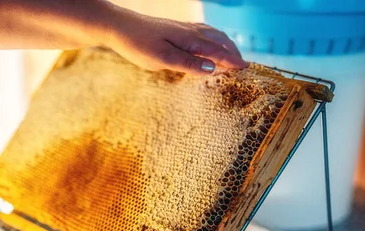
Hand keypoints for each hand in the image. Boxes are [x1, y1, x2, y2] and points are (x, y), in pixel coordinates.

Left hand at [105, 8, 246, 74]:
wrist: (119, 26)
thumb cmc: (138, 45)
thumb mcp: (162, 59)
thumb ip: (188, 64)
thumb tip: (212, 68)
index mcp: (190, 39)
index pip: (217, 51)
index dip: (232, 61)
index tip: (245, 69)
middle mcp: (190, 31)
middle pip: (219, 40)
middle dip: (232, 52)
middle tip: (243, 66)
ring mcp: (183, 28)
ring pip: (212, 34)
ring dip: (224, 44)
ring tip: (231, 55)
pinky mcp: (175, 29)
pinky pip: (202, 32)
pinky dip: (213, 39)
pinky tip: (209, 44)